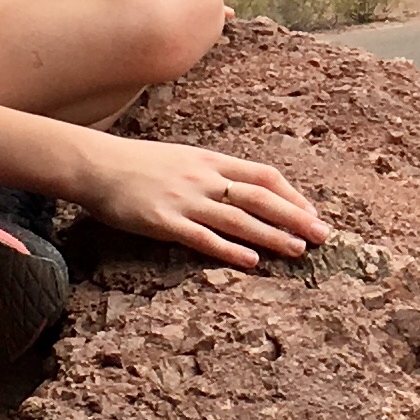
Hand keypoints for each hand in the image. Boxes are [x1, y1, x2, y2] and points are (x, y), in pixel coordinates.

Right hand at [74, 137, 327, 268]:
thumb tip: (242, 191)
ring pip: (239, 219)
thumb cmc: (139, 164)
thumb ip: (212, 172)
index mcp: (210, 160)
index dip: (291, 195)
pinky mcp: (163, 221)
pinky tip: (251, 261)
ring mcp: (184, 200)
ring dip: (272, 236)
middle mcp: (204, 178)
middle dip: (295, 217)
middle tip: (323, 236)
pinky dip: (229, 249)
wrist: (96, 165)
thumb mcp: (183, 158)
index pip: (263, 175)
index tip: (311, 213)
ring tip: (298, 251)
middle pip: (260, 198)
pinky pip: (203, 237)